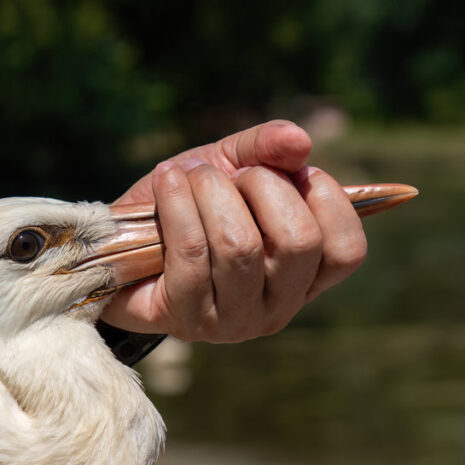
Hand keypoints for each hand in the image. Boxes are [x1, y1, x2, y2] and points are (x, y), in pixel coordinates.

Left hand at [101, 120, 366, 341]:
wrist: (117, 243)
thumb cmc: (186, 206)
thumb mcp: (230, 166)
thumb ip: (267, 149)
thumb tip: (299, 142)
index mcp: (305, 278)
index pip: (347, 250)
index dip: (322, 196)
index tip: (285, 171)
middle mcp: (277, 309)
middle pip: (297, 241)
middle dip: (261, 186)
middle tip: (227, 175)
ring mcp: (232, 322)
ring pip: (240, 246)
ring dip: (211, 192)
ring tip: (189, 176)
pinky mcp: (186, 320)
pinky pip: (191, 252)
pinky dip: (178, 204)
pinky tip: (167, 182)